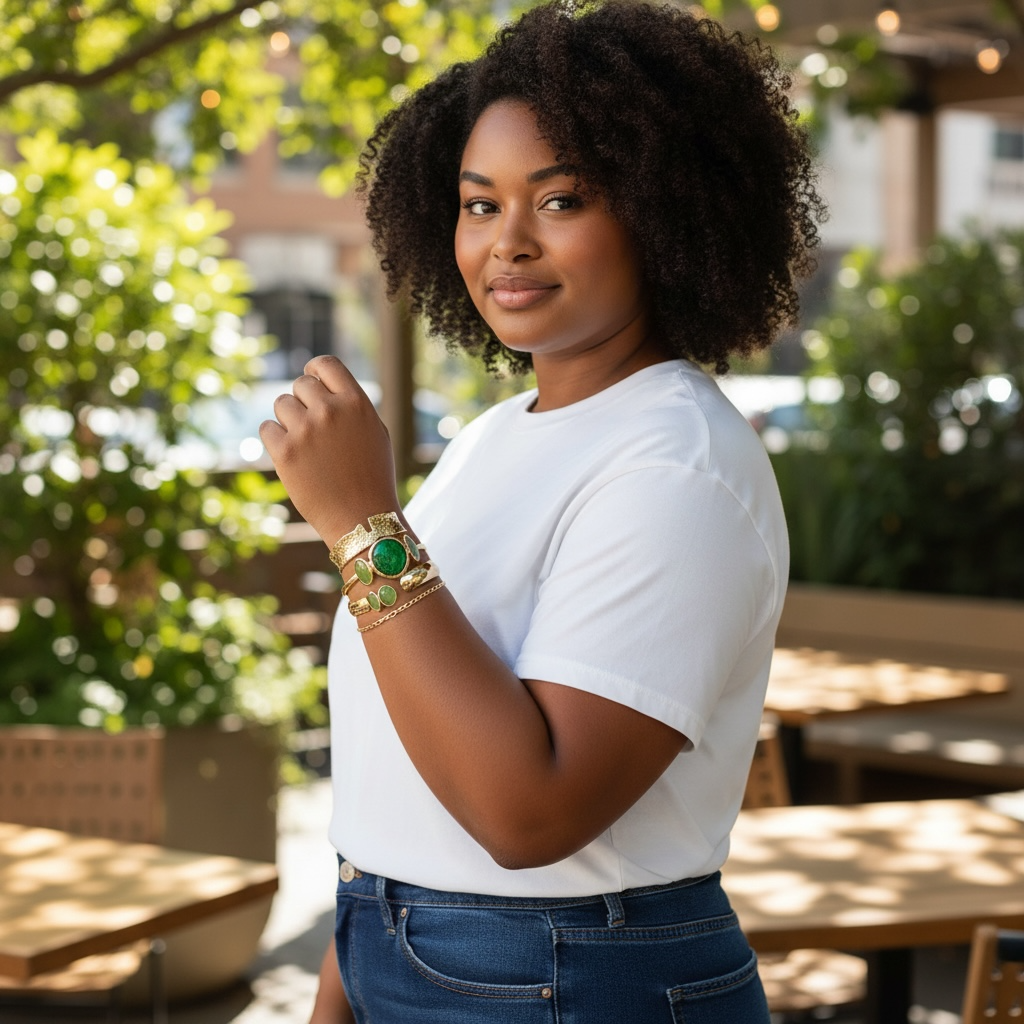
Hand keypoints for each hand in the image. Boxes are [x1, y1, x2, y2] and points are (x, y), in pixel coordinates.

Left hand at [259, 355, 399, 546]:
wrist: (362, 518)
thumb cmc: (372, 477)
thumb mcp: (374, 433)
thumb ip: (350, 405)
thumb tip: (320, 385)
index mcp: (356, 402)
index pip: (325, 365)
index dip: (314, 370)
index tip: (311, 381)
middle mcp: (331, 411)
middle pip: (301, 385)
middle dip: (303, 402)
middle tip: (312, 427)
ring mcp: (306, 431)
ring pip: (281, 404)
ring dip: (288, 420)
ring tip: (305, 445)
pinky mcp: (285, 452)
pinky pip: (267, 428)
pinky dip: (275, 439)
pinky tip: (291, 455)